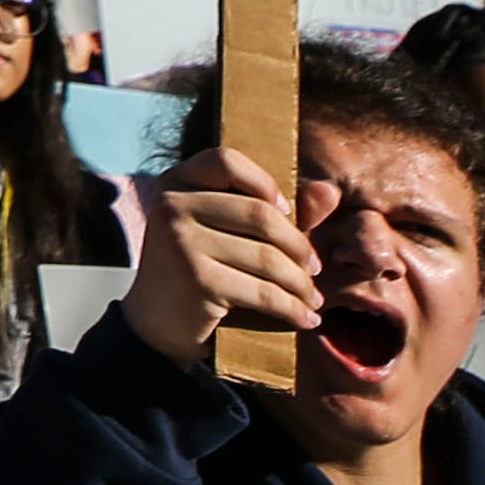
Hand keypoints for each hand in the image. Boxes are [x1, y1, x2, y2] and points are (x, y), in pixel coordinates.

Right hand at [122, 145, 328, 367]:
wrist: (156, 323)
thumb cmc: (197, 270)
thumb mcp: (220, 231)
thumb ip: (268, 210)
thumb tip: (329, 192)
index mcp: (175, 184)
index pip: (225, 161)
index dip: (263, 182)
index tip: (286, 212)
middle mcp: (172, 206)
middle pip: (259, 214)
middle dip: (299, 246)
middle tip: (314, 269)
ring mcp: (181, 242)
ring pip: (268, 258)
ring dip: (300, 284)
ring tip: (312, 298)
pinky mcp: (198, 280)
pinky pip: (264, 292)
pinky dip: (293, 308)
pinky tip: (305, 318)